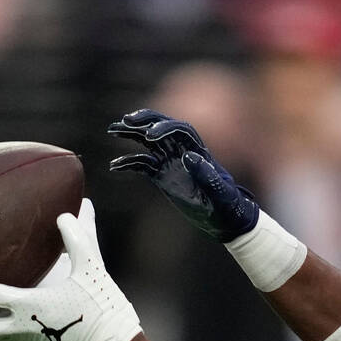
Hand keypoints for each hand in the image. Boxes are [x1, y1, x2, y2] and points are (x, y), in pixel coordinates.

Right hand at [107, 109, 259, 241]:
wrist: (226, 220)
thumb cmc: (228, 205)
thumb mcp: (220, 192)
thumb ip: (206, 174)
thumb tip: (187, 156)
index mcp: (198, 152)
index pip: (179, 130)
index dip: (164, 128)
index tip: (150, 136)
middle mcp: (182, 152)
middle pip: (162, 128)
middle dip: (144, 121)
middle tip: (125, 120)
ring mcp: (171, 163)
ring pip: (148, 142)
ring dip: (132, 134)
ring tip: (113, 130)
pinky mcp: (162, 176)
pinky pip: (143, 165)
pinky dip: (129, 163)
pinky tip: (115, 165)